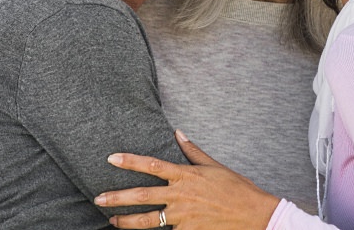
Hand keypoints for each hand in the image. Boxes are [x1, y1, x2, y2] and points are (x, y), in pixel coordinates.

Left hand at [95, 130, 279, 229]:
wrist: (254, 215)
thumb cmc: (237, 188)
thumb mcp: (215, 166)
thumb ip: (193, 151)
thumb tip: (178, 133)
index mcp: (186, 176)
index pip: (151, 166)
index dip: (130, 162)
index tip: (111, 159)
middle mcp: (181, 196)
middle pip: (142, 196)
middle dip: (117, 198)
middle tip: (98, 198)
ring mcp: (183, 217)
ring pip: (147, 220)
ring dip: (126, 222)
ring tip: (111, 221)